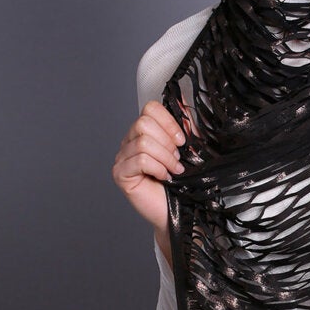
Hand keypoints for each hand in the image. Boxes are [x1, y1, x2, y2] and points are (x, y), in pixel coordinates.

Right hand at [112, 98, 188, 237]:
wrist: (181, 212)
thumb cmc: (184, 182)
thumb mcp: (189, 148)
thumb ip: (185, 123)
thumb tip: (182, 97)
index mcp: (144, 132)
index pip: (150, 109)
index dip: (169, 122)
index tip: (182, 141)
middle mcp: (130, 141)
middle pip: (143, 123)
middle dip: (167, 142)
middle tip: (177, 159)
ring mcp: (122, 158)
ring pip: (143, 142)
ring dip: (166, 158)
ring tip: (174, 171)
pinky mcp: (120, 174)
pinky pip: (140, 160)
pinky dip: (158, 168)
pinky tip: (165, 178)